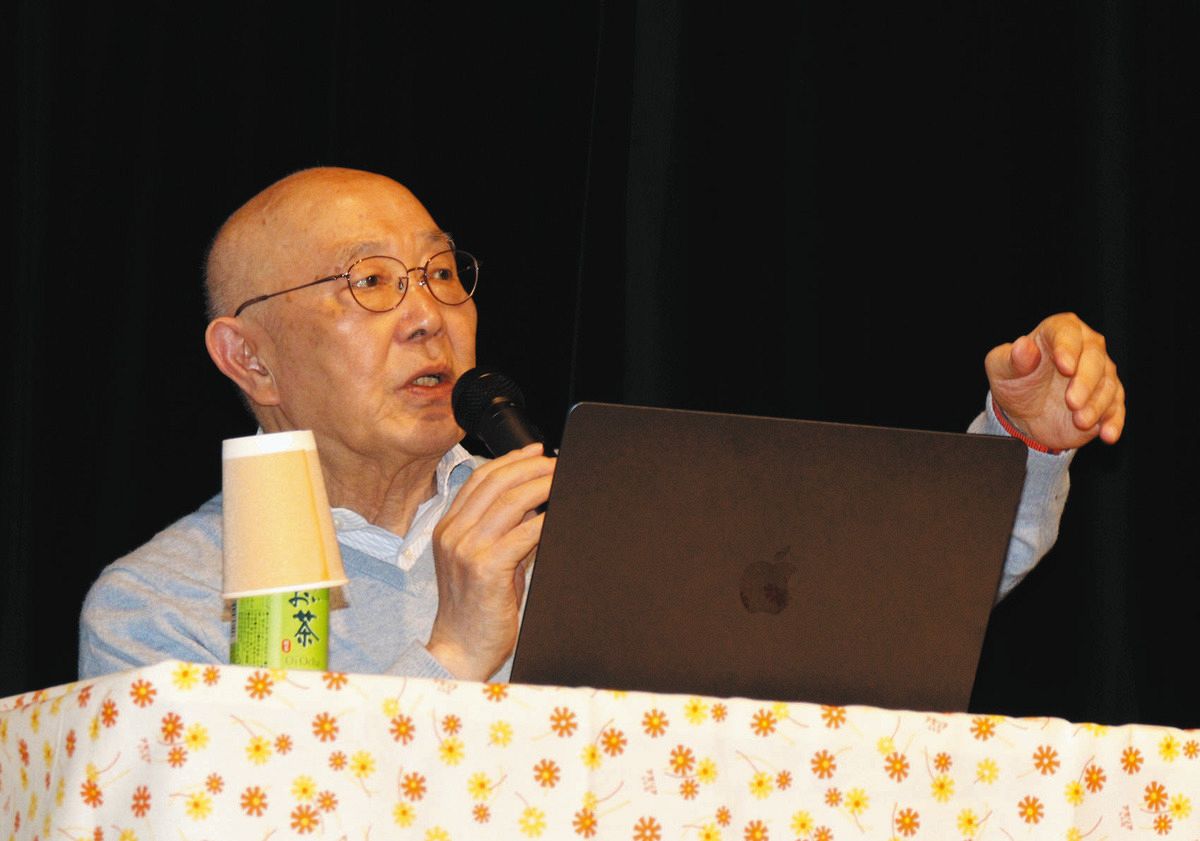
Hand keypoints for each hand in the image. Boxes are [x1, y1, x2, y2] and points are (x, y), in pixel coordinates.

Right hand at [426, 443, 554, 680]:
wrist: (459, 649)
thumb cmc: (476, 608)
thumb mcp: (485, 561)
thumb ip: (505, 531)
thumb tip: (537, 504)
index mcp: (448, 528)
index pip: (479, 480)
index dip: (509, 460)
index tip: (535, 451)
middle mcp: (452, 533)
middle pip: (494, 483)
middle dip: (529, 467)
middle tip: (555, 463)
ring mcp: (466, 550)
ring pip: (509, 502)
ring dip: (540, 486)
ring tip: (560, 479)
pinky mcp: (484, 568)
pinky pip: (521, 534)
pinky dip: (543, 520)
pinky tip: (557, 515)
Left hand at [985, 312, 1124, 450]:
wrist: (1023, 413)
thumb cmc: (1014, 381)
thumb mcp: (1001, 368)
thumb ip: (1012, 358)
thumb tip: (1023, 346)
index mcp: (1058, 332)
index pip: (1067, 333)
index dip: (1068, 348)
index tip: (1064, 366)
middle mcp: (1085, 348)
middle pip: (1095, 358)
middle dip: (1085, 381)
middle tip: (1071, 402)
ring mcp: (1100, 374)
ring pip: (1108, 384)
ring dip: (1097, 405)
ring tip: (1080, 421)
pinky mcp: (1108, 399)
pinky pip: (1116, 409)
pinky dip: (1113, 422)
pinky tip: (1107, 434)